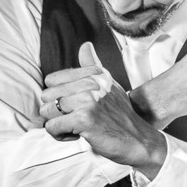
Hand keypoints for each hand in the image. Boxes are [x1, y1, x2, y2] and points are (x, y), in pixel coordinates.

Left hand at [43, 44, 166, 177]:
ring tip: (76, 128)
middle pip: (47, 96)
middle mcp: (90, 84)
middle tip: (76, 119)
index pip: (52, 80)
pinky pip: (52, 127)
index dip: (59, 96)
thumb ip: (93, 66)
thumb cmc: (121, 116)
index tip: (75, 105)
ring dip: (57, 124)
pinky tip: (76, 136)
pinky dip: (60, 135)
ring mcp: (87, 101)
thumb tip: (85, 45)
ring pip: (47, 111)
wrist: (139, 140)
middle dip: (56, 111)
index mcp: (93, 75)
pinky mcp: (83, 119)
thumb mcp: (109, 86)